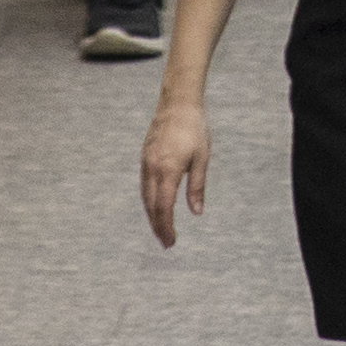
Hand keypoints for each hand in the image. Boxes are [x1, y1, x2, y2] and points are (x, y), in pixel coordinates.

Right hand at [139, 101, 210, 244]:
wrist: (177, 103)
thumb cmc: (194, 129)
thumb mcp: (202, 158)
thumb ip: (197, 187)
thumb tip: (196, 212)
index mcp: (168, 171)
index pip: (164, 208)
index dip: (166, 227)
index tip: (171, 241)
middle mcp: (153, 170)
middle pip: (151, 206)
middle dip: (157, 226)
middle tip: (166, 242)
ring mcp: (146, 164)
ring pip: (145, 197)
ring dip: (151, 215)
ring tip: (160, 229)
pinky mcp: (144, 158)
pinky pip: (144, 186)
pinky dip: (148, 201)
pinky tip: (154, 206)